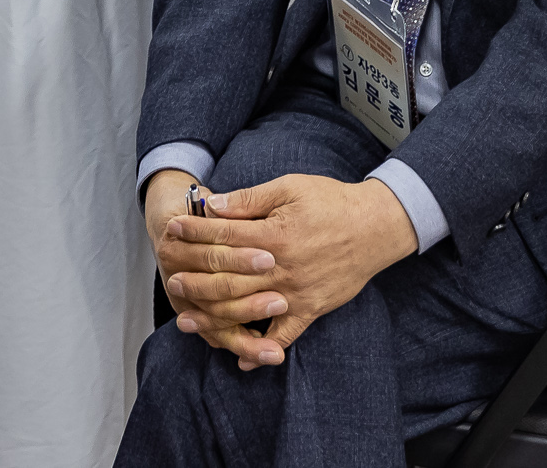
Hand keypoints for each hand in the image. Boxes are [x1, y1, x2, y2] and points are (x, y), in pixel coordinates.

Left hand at [159, 176, 416, 369]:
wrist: (375, 227)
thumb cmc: (331, 202)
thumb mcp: (290, 187)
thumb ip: (250, 198)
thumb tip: (214, 204)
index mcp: (274, 234)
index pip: (224, 235)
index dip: (194, 231)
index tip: (172, 228)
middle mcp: (281, 268)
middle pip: (228, 278)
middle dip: (196, 278)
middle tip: (170, 278)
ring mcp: (295, 293)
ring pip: (247, 309)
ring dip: (214, 316)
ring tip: (188, 318)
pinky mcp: (311, 309)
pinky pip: (284, 335)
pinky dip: (262, 349)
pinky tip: (240, 358)